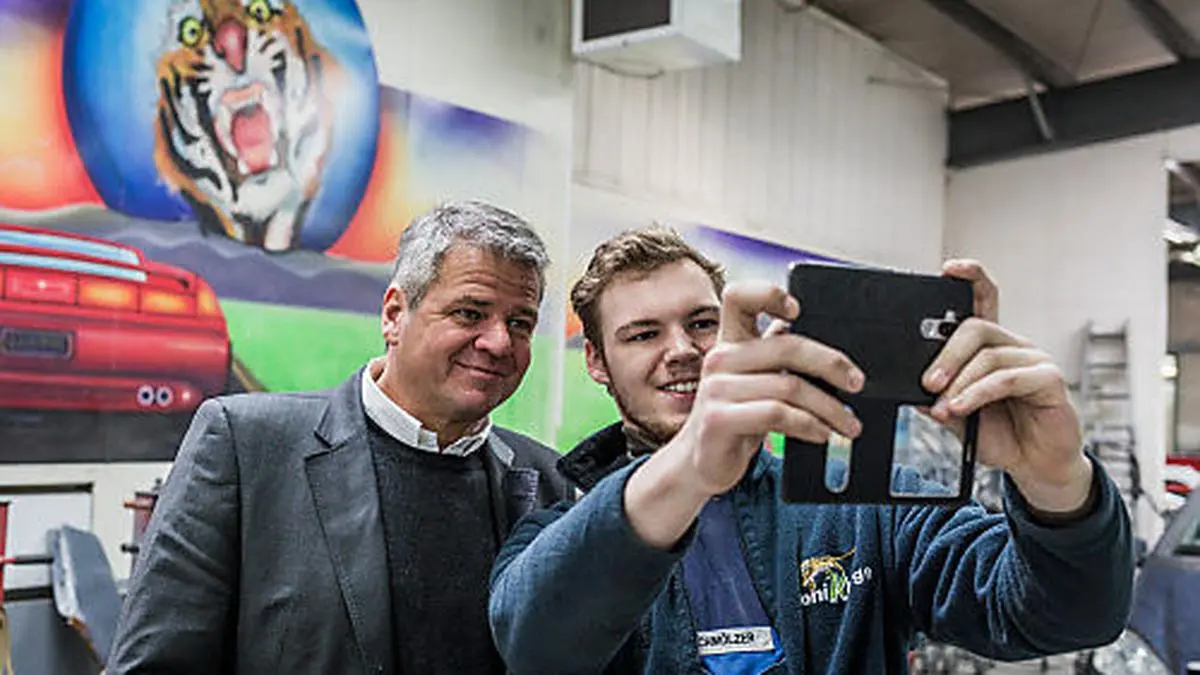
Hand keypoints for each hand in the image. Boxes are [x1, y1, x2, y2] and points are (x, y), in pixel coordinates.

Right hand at [623, 281, 865, 548]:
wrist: (699, 462)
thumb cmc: (734, 419)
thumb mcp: (756, 382)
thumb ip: (774, 354)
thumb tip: (806, 330)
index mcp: (730, 342)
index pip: (739, 298)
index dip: (769, 295)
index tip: (797, 310)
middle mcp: (720, 359)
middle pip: (786, 346)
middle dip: (831, 364)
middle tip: (856, 383)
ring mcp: (716, 389)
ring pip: (789, 386)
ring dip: (829, 408)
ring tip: (848, 423)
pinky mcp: (718, 419)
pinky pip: (776, 414)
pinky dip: (809, 425)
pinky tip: (822, 433)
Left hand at [922, 259, 1090, 512]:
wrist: (1034, 464)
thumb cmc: (1001, 435)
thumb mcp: (957, 415)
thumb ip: (936, 398)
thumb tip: (909, 386)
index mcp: (990, 347)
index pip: (983, 300)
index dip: (970, 277)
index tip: (948, 268)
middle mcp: (1013, 345)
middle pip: (975, 327)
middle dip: (946, 355)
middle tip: (928, 382)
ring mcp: (1033, 359)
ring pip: (987, 356)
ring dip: (959, 383)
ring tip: (945, 407)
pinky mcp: (1049, 378)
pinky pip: (1007, 378)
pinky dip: (978, 393)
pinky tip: (963, 408)